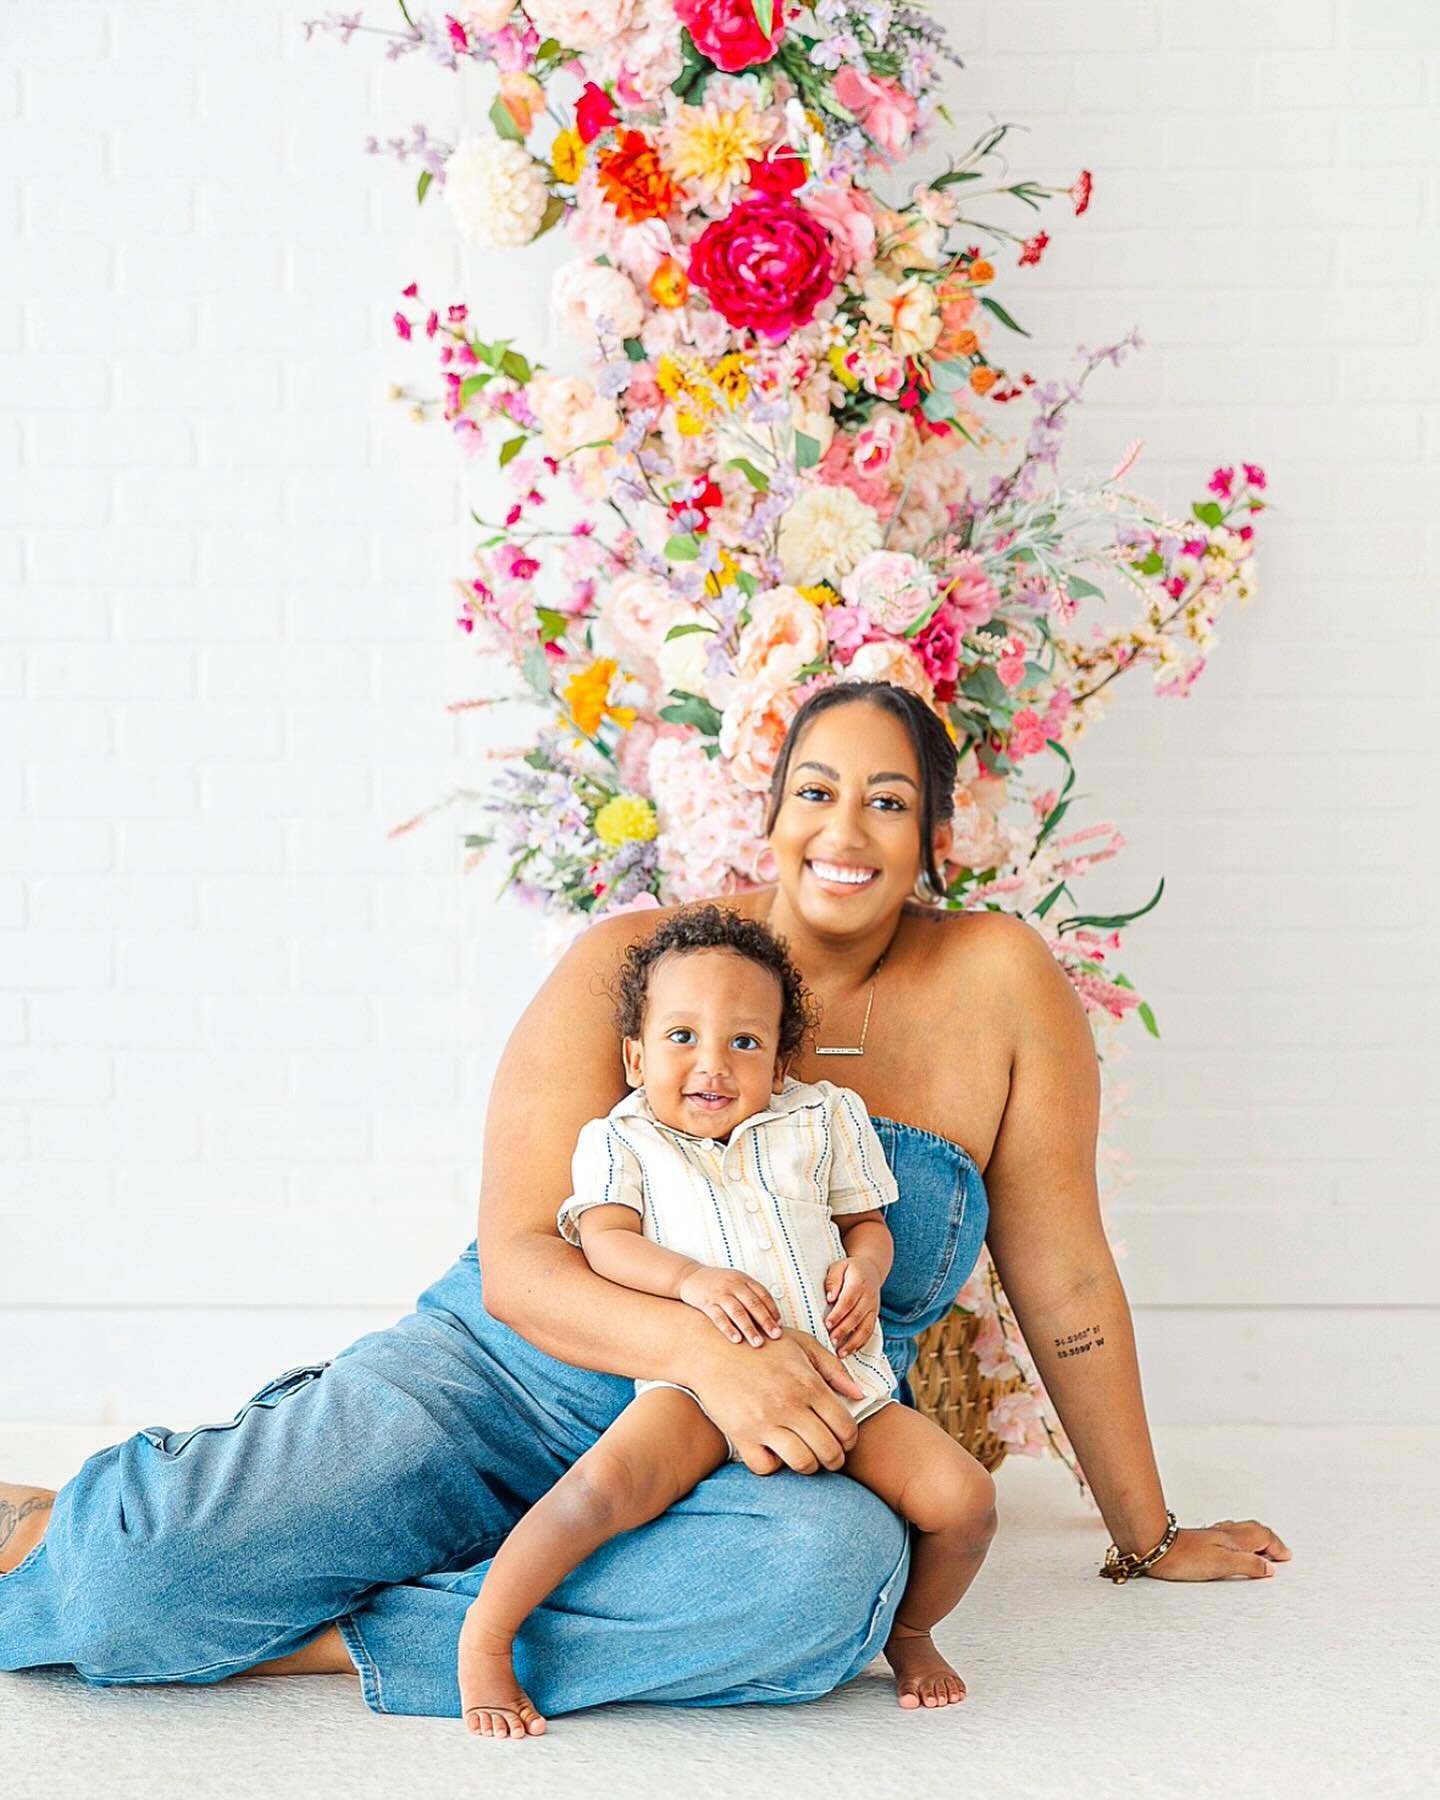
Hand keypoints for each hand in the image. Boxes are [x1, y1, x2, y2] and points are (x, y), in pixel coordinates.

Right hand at [677, 1263, 782, 1347]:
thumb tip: (770, 1317)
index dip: (773, 1310)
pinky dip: (728, 1329)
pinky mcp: (707, 1302)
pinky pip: (719, 1317)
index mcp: (743, 1279)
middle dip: (766, 1321)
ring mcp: (720, 1294)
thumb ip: (750, 1295)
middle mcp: (733, 1285)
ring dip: (749, 1328)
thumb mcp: (736, 1281)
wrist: (690, 1276)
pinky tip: (736, 1339)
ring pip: (738, 1312)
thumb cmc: (717, 1283)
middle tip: (775, 1336)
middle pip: (753, 1304)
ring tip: (757, 1343)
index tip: (779, 1325)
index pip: (763, 1294)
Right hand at [689, 1326, 866, 1476]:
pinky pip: (766, 1467)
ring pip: (803, 1463)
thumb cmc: (761, 1345)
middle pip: (829, 1451)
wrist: (711, 1348)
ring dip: (809, 1466)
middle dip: (835, 1458)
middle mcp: (790, 1405)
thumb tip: (861, 1395)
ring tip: (805, 1456)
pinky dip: (774, 1465)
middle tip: (828, 1455)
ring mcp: (764, 1422)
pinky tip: (775, 1451)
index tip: (843, 1440)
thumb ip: (835, 1370)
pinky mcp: (741, 1434)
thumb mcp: (802, 1346)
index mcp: (809, 1384)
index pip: (846, 1428)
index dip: (850, 1441)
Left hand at [823, 1256, 880, 1358]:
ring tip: (841, 1352)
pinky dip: (860, 1344)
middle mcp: (869, 1297)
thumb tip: (830, 1297)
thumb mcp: (838, 1266)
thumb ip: (833, 1279)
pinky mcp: (874, 1317)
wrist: (871, 1269)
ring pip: (865, 1328)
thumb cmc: (850, 1269)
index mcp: (859, 1282)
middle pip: (856, 1316)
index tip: (827, 1323)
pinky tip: (850, 1351)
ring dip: (853, 1342)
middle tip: (832, 1340)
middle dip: (844, 1330)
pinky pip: (869, 1332)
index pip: (848, 1300)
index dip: (838, 1313)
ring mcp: (873, 1308)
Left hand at [1139, 1520, 1292, 1580]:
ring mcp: (1212, 1535)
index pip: (1263, 1537)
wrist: (1155, 1548)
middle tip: (1279, 1552)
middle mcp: (1224, 1533)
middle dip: (1269, 1540)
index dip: (1277, 1548)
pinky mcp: (1201, 1540)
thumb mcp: (1223, 1565)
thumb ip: (1249, 1565)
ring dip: (1255, 1538)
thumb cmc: (1185, 1557)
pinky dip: (1239, 1539)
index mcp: (1234, 1539)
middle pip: (1254, 1530)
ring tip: (1262, 1548)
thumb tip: (1270, 1568)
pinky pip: (1228, 1534)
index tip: (1286, 1557)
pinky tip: (1231, 1545)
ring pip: (1241, 1530)